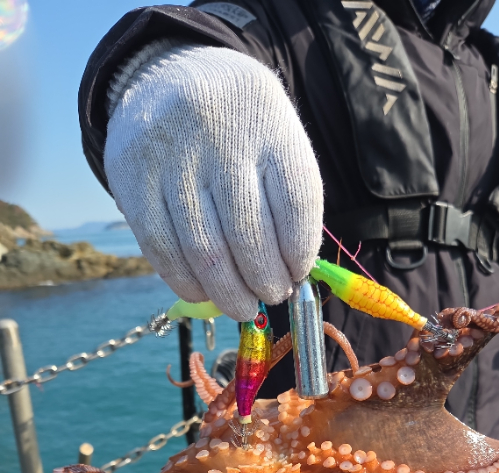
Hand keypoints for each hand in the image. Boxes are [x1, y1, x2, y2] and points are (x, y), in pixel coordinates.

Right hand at [104, 44, 323, 320]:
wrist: (167, 76)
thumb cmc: (238, 125)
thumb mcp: (275, 136)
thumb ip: (288, 198)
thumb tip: (291, 276)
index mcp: (268, 120)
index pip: (297, 202)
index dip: (301, 251)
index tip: (299, 273)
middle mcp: (218, 135)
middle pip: (249, 234)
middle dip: (266, 281)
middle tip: (273, 295)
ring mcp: (170, 157)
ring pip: (205, 251)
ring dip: (229, 293)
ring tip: (244, 305)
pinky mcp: (131, 179)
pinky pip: (162, 249)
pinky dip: (187, 283)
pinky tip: (204, 292)